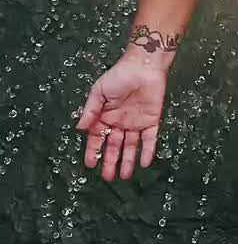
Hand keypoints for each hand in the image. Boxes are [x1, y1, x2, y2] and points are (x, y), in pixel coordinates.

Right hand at [76, 50, 168, 181]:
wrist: (143, 65)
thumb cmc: (119, 75)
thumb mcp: (98, 92)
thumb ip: (90, 111)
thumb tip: (78, 128)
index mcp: (105, 116)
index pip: (97, 138)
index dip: (93, 152)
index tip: (90, 165)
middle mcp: (120, 122)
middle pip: (115, 146)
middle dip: (111, 162)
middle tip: (108, 178)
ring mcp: (136, 122)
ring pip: (131, 146)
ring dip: (128, 160)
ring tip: (125, 175)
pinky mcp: (152, 120)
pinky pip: (150, 139)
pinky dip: (148, 150)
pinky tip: (144, 163)